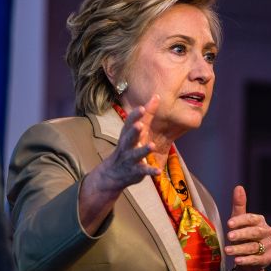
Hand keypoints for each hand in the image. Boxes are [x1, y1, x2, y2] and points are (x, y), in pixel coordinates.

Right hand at [77, 95, 159, 234]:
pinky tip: (158, 171)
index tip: (142, 108)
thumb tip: (157, 96)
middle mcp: (127, 145)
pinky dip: (150, 171)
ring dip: (143, 150)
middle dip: (134, 131)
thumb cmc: (127, 147)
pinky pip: (143, 171)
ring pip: (136, 154)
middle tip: (139, 125)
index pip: (129, 123)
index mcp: (127, 134)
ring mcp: (130, 159)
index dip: (135, 116)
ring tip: (151, 146)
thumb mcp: (135, 131)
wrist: (112, 174)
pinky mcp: (135, 171)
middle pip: (129, 137)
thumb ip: (147, 115)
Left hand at [223, 185, 270, 270]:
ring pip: (253, 247)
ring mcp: (268, 246)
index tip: (228, 224)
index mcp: (260, 221)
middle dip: (241, 234)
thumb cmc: (242, 236)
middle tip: (228, 236)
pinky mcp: (267, 258)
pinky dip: (246, 260)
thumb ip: (239, 205)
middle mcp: (267, 232)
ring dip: (239, 249)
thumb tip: (239, 187)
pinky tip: (237, 260)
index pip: (251, 219)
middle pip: (254, 232)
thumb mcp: (238, 220)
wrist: (248, 259)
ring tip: (227, 251)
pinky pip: (256, 259)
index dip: (240, 221)